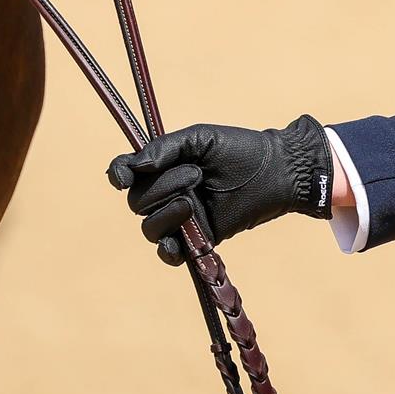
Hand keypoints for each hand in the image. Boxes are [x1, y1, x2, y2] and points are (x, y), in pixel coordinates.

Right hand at [106, 115, 332, 264]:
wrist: (275, 173)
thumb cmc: (240, 150)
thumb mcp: (201, 138)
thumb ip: (166, 147)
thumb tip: (137, 166)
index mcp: (163, 165)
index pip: (126, 171)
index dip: (119, 174)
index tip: (124, 177)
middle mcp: (166, 192)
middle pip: (137, 201)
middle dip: (162, 188)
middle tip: (197, 175)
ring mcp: (181, 218)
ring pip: (149, 228)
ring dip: (167, 215)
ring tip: (194, 202)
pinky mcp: (198, 240)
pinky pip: (170, 254)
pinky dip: (169, 251)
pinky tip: (179, 243)